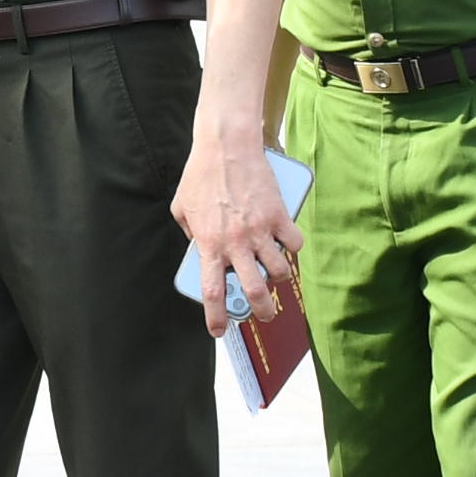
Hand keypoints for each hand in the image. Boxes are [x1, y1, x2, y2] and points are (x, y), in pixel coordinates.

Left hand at [172, 112, 296, 338]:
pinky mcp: (279, 215)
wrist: (227, 146)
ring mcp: (260, 231)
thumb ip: (189, 232)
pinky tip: (287, 244)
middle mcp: (237, 243)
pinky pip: (294, 243)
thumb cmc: (200, 174)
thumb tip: (198, 246)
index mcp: (209, 245)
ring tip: (275, 274)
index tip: (219, 331)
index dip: (216, 317)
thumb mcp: (181, 208)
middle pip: (254, 292)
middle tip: (264, 315)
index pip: (213, 292)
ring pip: (279, 271)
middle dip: (262, 311)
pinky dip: (293, 248)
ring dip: (279, 278)